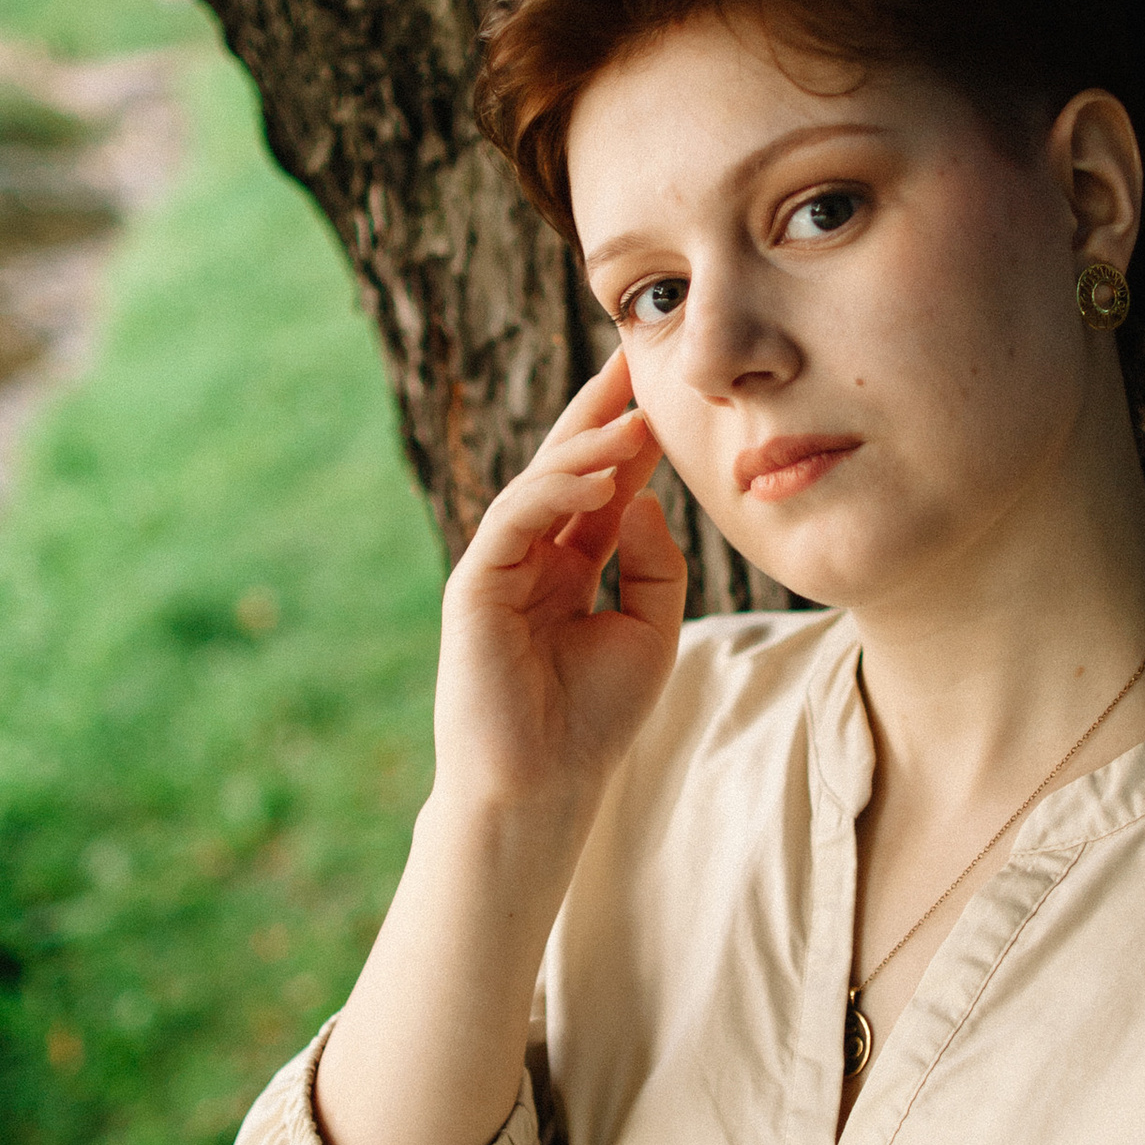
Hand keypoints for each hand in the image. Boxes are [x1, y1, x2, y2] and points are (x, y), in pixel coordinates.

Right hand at [433, 346, 687, 829]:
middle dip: (601, 412)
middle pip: (567, 466)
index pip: (603, 485)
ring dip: (589, 447)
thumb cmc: (593, 722)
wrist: (544, 789)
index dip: (634, 437)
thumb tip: (640, 495)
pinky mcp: (473, 585)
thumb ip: (654, 563)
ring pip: (540, 485)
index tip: (671, 388)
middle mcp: (532, 557)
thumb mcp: (649, 631)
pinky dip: (555, 491)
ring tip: (637, 419)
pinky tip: (602, 474)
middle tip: (637, 355)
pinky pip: (514, 519)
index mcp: (571, 566)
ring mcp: (498, 568)